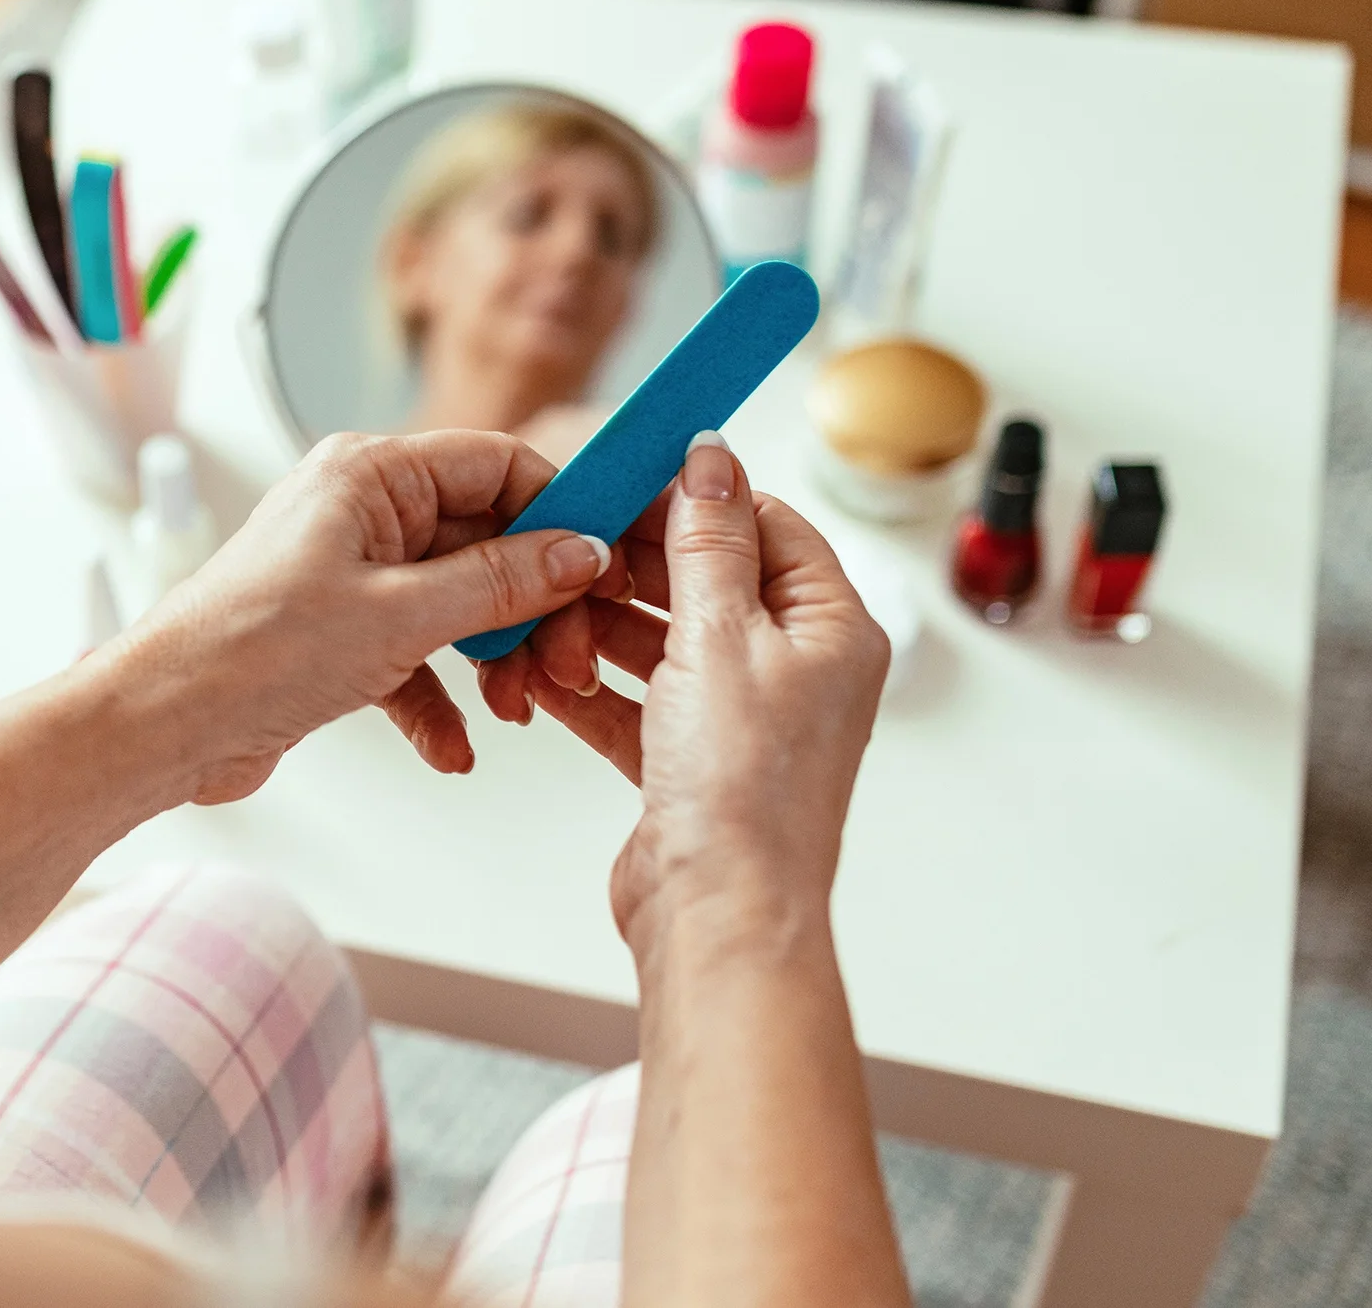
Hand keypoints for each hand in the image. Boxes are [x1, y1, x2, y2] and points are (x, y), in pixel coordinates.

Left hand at [112, 431, 630, 804]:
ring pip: (456, 603)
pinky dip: (438, 699)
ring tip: (514, 710)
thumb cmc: (249, 652)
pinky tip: (453, 748)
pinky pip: (413, 654)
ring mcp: (348, 573)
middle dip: (531, 607)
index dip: (559, 513)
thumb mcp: (401, 616)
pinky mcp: (335, 633)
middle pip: (485, 541)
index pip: (496, 465)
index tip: (601, 567)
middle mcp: (359, 513)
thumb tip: (577, 553)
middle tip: (564, 661)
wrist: (163, 726)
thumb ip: (499, 583)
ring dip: (493, 660)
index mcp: (368, 476)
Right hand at [483, 432, 888, 943]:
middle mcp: (793, 668)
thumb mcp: (719, 635)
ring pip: (659, 641)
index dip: (693, 499)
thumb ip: (707, 541)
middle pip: (703, 580)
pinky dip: (589, 687)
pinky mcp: (689, 762)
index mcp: (830, 627)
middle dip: (628, 571)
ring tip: (547, 628)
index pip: (764, 526)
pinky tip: (541, 676)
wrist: (717, 915)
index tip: (625, 483)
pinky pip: (633, 701)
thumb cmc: (741, 791)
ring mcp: (740, 717)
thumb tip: (711, 456)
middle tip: (568, 555)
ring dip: (597, 631)